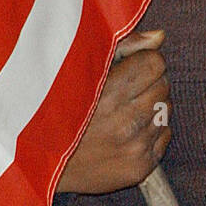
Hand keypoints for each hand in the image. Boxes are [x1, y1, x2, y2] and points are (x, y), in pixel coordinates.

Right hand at [58, 29, 171, 194]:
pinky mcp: (139, 168)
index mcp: (109, 92)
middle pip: (163, 85)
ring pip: (165, 111)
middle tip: (123, 94)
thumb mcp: (81, 70)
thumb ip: (124, 48)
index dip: (144, 62)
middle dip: (148, 85)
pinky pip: (164, 136)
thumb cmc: (60, 108)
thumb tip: (160, 36)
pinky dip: (151, 133)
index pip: (155, 63)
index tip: (129, 70)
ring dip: (150, 108)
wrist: (40, 163)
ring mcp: (134, 147)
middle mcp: (125, 121)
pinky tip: (126, 134)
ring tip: (122, 115)